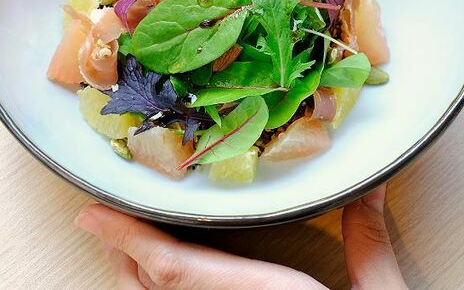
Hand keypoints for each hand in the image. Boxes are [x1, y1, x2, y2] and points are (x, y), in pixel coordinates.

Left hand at [75, 185, 406, 289]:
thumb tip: (374, 185)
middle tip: (105, 220)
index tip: (90, 214)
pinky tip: (164, 288)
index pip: (175, 270)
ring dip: (138, 277)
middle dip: (124, 252)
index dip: (128, 239)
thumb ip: (368, 244)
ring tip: (127, 248)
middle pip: (155, 288)